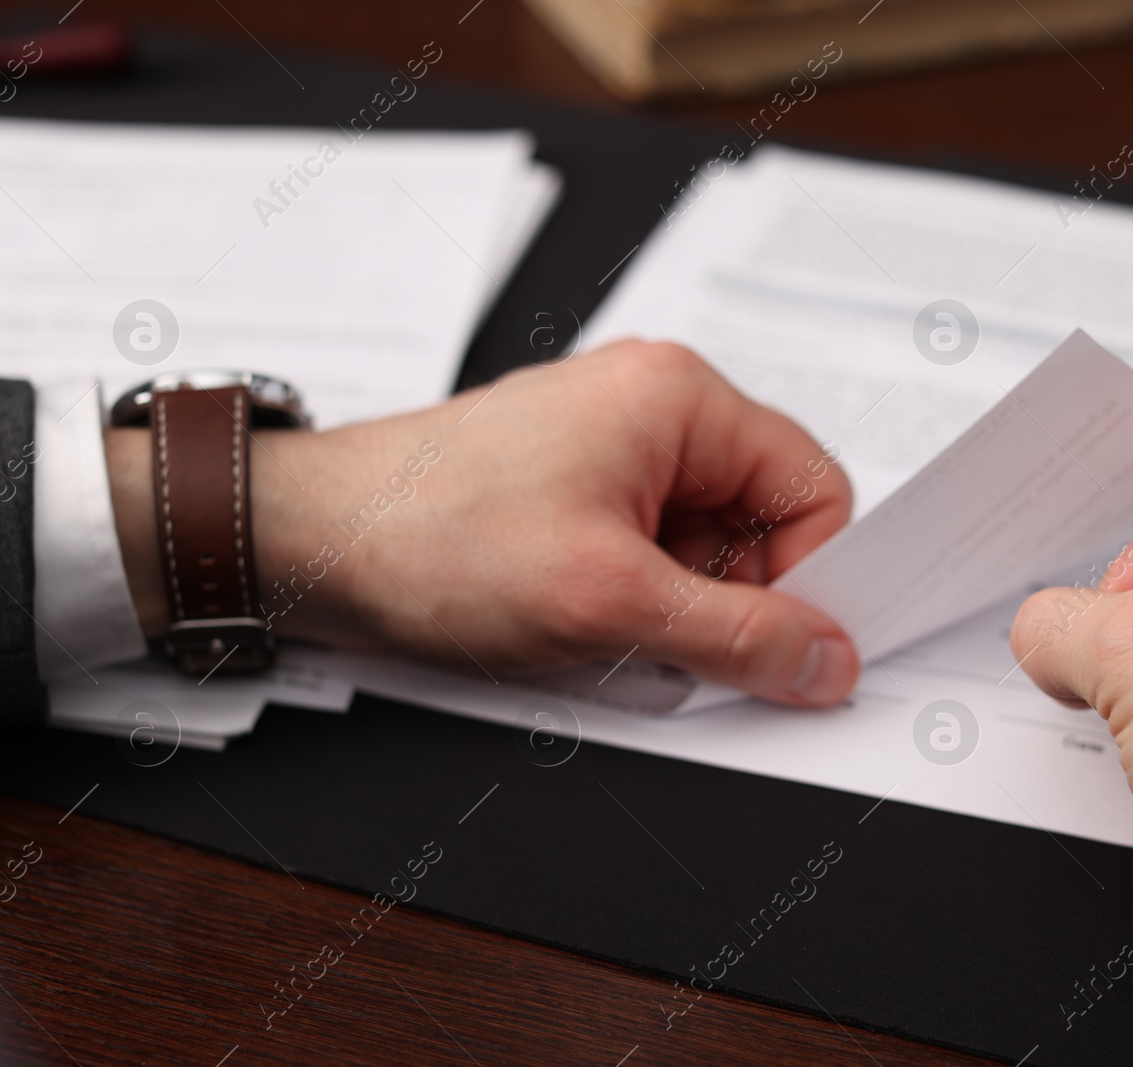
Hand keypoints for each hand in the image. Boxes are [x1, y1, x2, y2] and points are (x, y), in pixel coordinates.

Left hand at [106, 341, 860, 706]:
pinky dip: (634, 602)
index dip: (809, 576)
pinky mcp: (578, 487)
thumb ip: (739, 636)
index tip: (782, 647)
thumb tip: (826, 657)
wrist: (305, 541)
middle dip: (730, 597)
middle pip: (763, 520)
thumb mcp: (610, 603)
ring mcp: (613, 447)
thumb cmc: (432, 538)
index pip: (814, 487)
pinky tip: (581, 622)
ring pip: (705, 546)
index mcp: (681, 397)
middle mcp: (654, 407)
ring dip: (675, 606)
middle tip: (668, 641)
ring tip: (603, 627)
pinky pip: (651, 553)